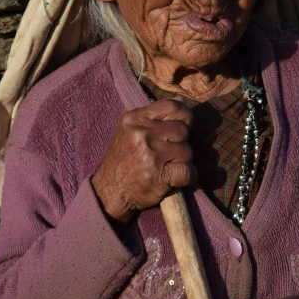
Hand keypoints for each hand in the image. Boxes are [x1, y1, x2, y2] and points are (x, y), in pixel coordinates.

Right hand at [92, 99, 196, 225]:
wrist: (109, 191)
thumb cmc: (123, 160)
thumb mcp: (129, 130)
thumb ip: (151, 119)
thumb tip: (182, 108)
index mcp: (135, 119)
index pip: (172, 107)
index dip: (184, 116)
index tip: (183, 126)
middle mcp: (142, 134)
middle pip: (182, 130)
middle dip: (180, 142)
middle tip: (169, 152)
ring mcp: (151, 155)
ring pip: (187, 151)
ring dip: (182, 161)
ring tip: (167, 166)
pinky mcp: (159, 176)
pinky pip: (189, 171)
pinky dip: (188, 176)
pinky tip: (175, 178)